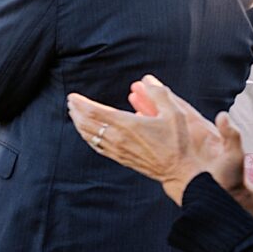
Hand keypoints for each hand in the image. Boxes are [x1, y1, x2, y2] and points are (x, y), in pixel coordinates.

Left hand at [66, 75, 229, 203]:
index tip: (72, 96)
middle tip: (71, 102)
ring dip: (79, 124)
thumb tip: (147, 80)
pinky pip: (98, 147)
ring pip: (90, 137)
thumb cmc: (179, 142)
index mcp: (128, 125)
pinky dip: (88, 138)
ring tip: (74, 115)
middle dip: (76, 112)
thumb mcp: (175, 113)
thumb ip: (159, 94)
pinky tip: (87, 134)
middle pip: (88, 124)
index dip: (81, 103)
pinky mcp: (121, 159)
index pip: (95, 112)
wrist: (181, 171)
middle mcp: (118, 138)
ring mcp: (118, 150)